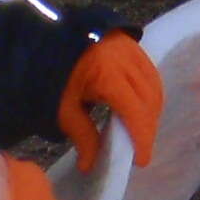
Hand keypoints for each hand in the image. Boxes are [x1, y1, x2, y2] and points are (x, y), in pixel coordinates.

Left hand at [58, 31, 163, 177]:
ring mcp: (132, 49)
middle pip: (150, 100)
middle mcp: (126, 60)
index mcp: (107, 75)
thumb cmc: (51, 70)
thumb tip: (90, 166)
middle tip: (138, 149)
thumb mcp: (62, 107)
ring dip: (151, 111)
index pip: (135, 112)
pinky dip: (149, 93)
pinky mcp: (131, 43)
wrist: (46, 33)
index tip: (141, 160)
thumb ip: (82, 135)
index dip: (142, 138)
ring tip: (139, 130)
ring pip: (154, 86)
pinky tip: (140, 106)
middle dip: (147, 128)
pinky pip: (150, 73)